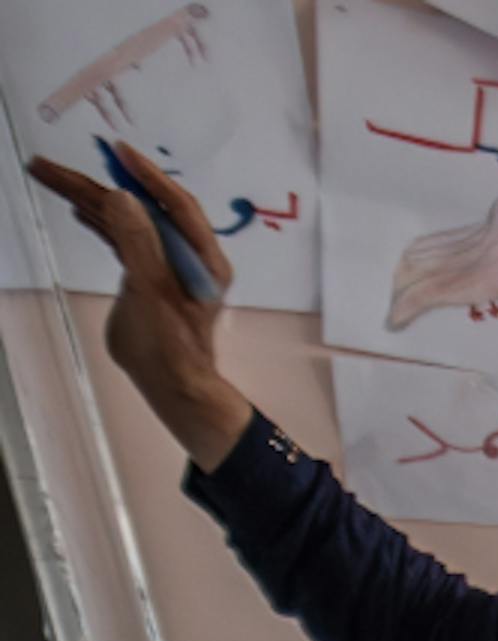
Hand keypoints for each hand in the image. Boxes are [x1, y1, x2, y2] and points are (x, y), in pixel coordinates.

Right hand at [21, 145, 249, 462]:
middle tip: (47, 165)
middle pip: (139, 208)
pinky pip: (121, 241)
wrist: (171, 385)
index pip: (175, 203)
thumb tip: (121, 196)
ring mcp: (165, 266)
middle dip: (95, 184)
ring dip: (89, 200)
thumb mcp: (151, 290)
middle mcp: (186, 256)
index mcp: (202, 257)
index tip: (117, 151)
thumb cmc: (169, 344)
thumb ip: (137, 242)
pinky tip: (77, 209)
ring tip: (48, 177)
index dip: (146, 175)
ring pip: (125, 222)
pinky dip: (99, 224)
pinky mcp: (145, 278)